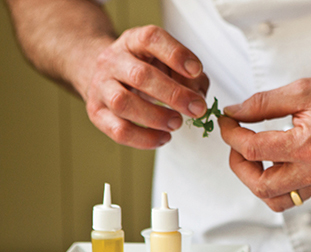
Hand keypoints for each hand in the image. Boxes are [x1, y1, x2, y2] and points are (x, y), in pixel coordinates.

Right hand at [81, 25, 208, 148]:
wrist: (106, 76)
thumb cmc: (146, 70)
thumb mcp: (169, 63)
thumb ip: (191, 77)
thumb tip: (198, 98)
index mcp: (133, 42)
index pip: (151, 39)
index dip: (175, 54)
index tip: (196, 70)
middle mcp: (113, 61)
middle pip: (140, 75)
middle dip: (174, 95)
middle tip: (196, 108)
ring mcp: (101, 87)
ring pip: (123, 103)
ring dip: (156, 117)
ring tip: (177, 122)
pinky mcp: (97, 113)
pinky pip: (119, 130)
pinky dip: (145, 138)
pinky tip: (164, 137)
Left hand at [218, 65, 310, 210]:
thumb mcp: (302, 89)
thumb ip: (263, 104)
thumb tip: (234, 113)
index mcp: (310, 144)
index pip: (255, 150)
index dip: (232, 135)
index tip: (228, 122)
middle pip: (261, 186)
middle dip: (239, 164)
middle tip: (236, 143)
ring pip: (276, 200)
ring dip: (257, 181)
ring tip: (254, 156)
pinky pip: (294, 196)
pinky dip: (277, 185)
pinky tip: (274, 162)